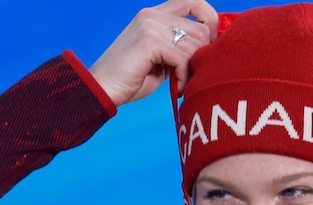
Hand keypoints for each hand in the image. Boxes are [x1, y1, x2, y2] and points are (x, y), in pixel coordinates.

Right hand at [89, 0, 217, 106]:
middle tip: (190, 74)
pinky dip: (184, 77)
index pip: (195, 2)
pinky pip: (183, 59)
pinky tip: (178, 88)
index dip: (210, 21)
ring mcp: (150, 26)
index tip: (208, 46)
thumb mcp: (161, 56)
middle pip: (201, 30)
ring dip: (192, 70)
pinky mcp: (149, 41)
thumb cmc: (132, 77)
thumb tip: (210, 48)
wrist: (103, 88)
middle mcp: (153, 15)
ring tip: (181, 83)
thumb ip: (179, 46)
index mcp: (155, 14)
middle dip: (202, 57)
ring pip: (194, 45)